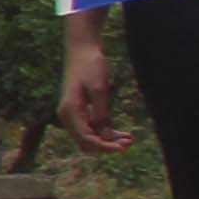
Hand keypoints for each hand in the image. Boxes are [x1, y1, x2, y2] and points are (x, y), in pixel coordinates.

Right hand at [58, 17, 130, 154]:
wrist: (82, 50)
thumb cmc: (90, 66)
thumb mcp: (100, 89)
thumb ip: (102, 114)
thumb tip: (105, 138)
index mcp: (70, 112)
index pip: (86, 139)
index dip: (105, 146)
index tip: (124, 148)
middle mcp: (68, 116)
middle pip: (86, 142)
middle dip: (106, 146)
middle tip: (129, 143)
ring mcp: (73, 114)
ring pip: (89, 137)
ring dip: (108, 141)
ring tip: (129, 139)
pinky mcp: (81, 110)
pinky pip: (92, 128)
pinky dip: (106, 132)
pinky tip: (122, 133)